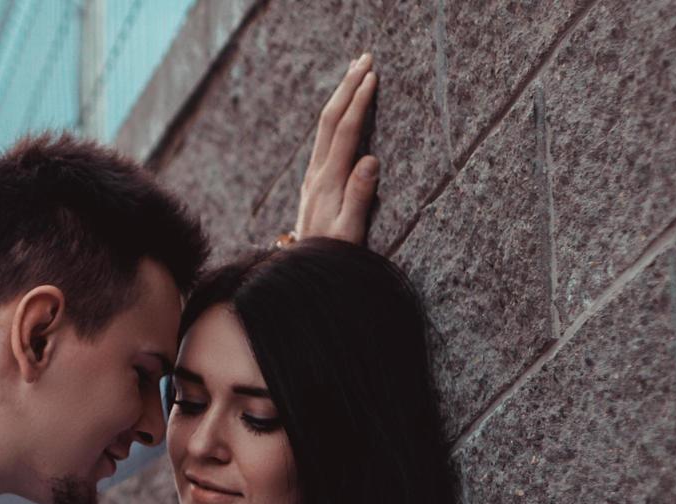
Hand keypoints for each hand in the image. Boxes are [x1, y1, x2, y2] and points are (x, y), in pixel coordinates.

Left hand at [295, 53, 377, 244]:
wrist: (303, 272)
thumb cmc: (332, 255)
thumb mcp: (350, 232)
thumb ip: (360, 197)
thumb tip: (371, 159)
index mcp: (328, 182)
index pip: (345, 131)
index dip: (359, 102)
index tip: (372, 76)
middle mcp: (317, 175)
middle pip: (330, 120)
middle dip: (347, 86)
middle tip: (364, 57)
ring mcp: (313, 177)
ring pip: (324, 127)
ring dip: (340, 96)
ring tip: (354, 71)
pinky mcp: (315, 183)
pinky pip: (325, 140)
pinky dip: (336, 115)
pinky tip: (342, 109)